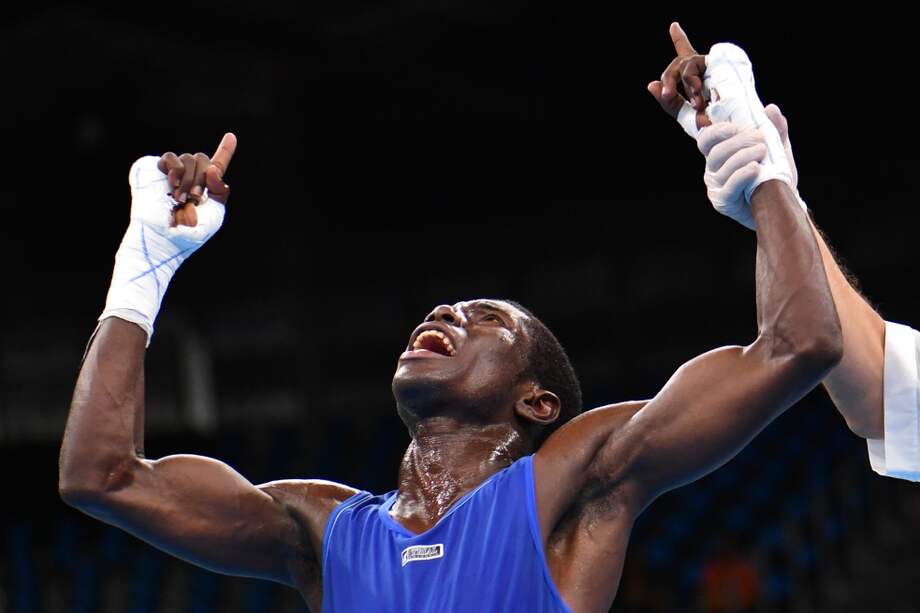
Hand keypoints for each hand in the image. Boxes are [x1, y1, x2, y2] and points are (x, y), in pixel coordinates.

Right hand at [157, 132, 236, 226]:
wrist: (167, 236)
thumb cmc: (192, 230)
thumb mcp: (215, 211)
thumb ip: (220, 189)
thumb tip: (212, 168)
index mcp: (206, 186)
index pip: (217, 164)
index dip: (225, 150)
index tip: (231, 136)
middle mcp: (190, 176)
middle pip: (203, 158)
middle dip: (202, 179)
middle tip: (195, 197)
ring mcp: (174, 172)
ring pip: (189, 158)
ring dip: (188, 180)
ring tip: (180, 199)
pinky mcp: (157, 170)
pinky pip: (171, 157)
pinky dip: (175, 171)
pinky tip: (173, 186)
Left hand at [647, 22, 711, 135]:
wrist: (732, 127)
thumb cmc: (712, 124)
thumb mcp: (684, 114)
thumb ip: (668, 101)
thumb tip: (651, 84)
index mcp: (697, 79)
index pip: (686, 58)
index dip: (680, 40)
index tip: (674, 26)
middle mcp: (704, 69)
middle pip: (678, 64)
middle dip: (669, 80)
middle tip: (667, 96)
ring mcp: (712, 65)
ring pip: (686, 64)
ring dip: (686, 84)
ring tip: (696, 103)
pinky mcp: (719, 62)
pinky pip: (695, 64)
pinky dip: (692, 81)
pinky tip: (700, 93)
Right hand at [698, 104, 805, 229]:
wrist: (781, 206)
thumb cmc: (774, 177)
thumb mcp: (777, 150)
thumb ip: (775, 130)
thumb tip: (770, 109)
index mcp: (720, 155)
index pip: (706, 140)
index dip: (715, 132)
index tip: (733, 127)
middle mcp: (713, 170)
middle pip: (715, 152)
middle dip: (738, 142)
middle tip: (759, 138)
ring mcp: (716, 187)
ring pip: (722, 168)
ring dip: (743, 156)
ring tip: (762, 151)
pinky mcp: (722, 202)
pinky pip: (728, 186)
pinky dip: (741, 175)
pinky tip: (755, 168)